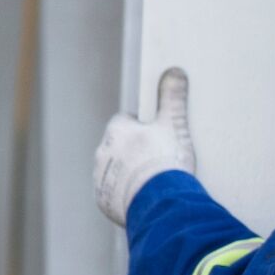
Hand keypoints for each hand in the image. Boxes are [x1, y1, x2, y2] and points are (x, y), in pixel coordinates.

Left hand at [94, 66, 196, 224]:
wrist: (159, 203)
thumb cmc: (165, 161)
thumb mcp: (173, 124)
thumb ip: (172, 97)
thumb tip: (174, 71)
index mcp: (117, 132)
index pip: (124, 122)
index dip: (141, 127)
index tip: (155, 134)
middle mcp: (102, 154)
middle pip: (117, 147)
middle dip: (132, 150)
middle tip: (155, 159)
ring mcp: (100, 179)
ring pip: (112, 170)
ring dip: (126, 173)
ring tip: (151, 181)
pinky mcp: (103, 201)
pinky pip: (112, 194)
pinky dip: (124, 194)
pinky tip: (143, 197)